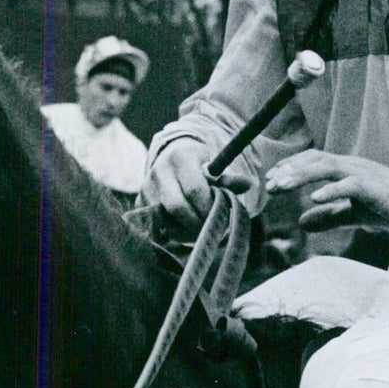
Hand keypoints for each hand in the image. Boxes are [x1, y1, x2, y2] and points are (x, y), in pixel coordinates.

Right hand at [138, 138, 253, 235]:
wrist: (172, 155)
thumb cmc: (200, 164)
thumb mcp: (215, 165)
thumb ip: (229, 178)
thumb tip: (249, 184)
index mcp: (180, 158)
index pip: (195, 190)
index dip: (209, 207)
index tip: (220, 214)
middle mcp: (159, 171)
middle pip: (177, 207)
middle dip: (197, 222)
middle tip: (211, 227)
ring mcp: (146, 187)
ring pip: (165, 220)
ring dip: (185, 230)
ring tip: (200, 227)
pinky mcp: (139, 202)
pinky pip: (156, 226)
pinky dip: (172, 231)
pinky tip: (185, 227)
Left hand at [265, 150, 388, 232]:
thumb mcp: (357, 214)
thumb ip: (331, 217)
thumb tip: (302, 221)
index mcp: (349, 170)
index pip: (314, 162)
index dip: (292, 169)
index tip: (271, 181)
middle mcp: (354, 166)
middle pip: (315, 160)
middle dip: (290, 170)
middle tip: (270, 183)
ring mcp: (365, 174)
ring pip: (327, 167)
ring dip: (302, 175)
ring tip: (282, 185)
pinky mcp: (376, 188)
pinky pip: (350, 185)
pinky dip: (331, 191)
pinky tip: (314, 199)